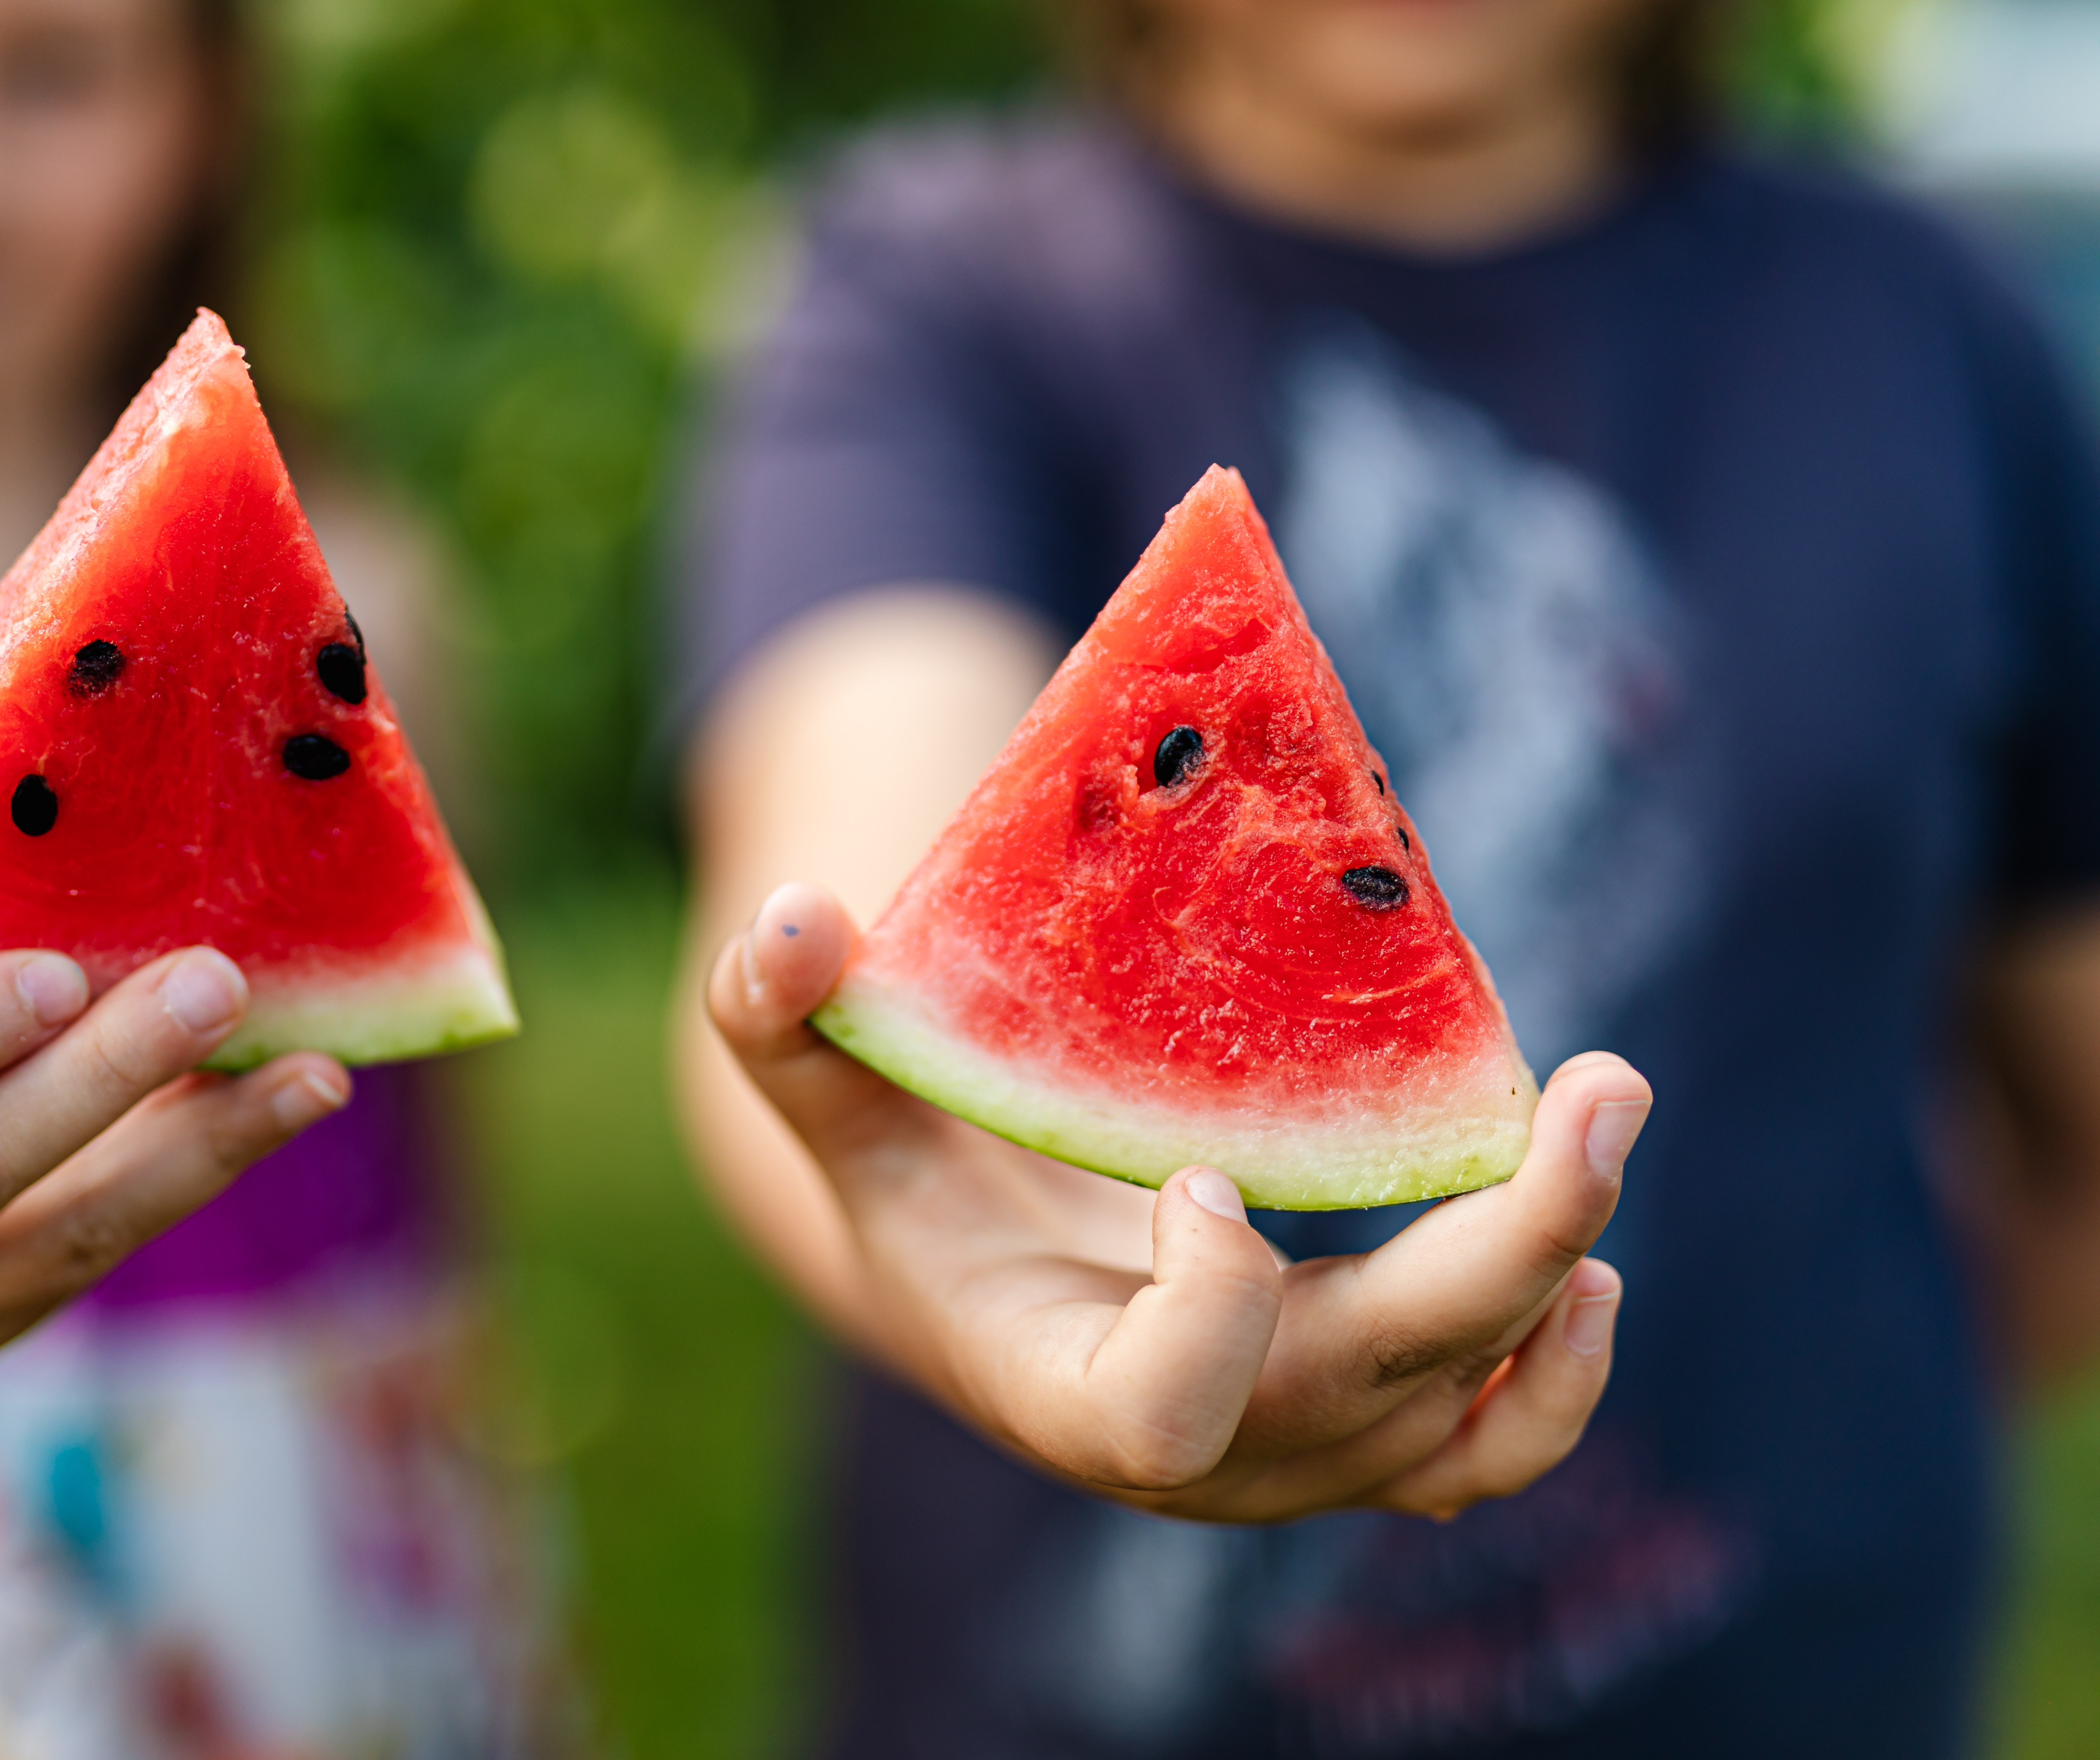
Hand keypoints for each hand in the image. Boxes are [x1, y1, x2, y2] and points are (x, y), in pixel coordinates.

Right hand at [708, 882, 1646, 1521]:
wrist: (991, 1290)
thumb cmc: (915, 1182)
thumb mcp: (836, 1107)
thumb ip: (782, 1022)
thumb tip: (790, 918)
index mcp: (1060, 1391)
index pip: (1161, 1414)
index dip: (1206, 1308)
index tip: (1203, 1176)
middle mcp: (1200, 1459)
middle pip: (1373, 1395)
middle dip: (1502, 1249)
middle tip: (1599, 1088)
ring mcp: (1296, 1463)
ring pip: (1465, 1423)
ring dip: (1553, 1290)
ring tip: (1598, 1135)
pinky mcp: (1364, 1439)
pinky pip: (1492, 1451)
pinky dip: (1559, 1374)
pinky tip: (1590, 1269)